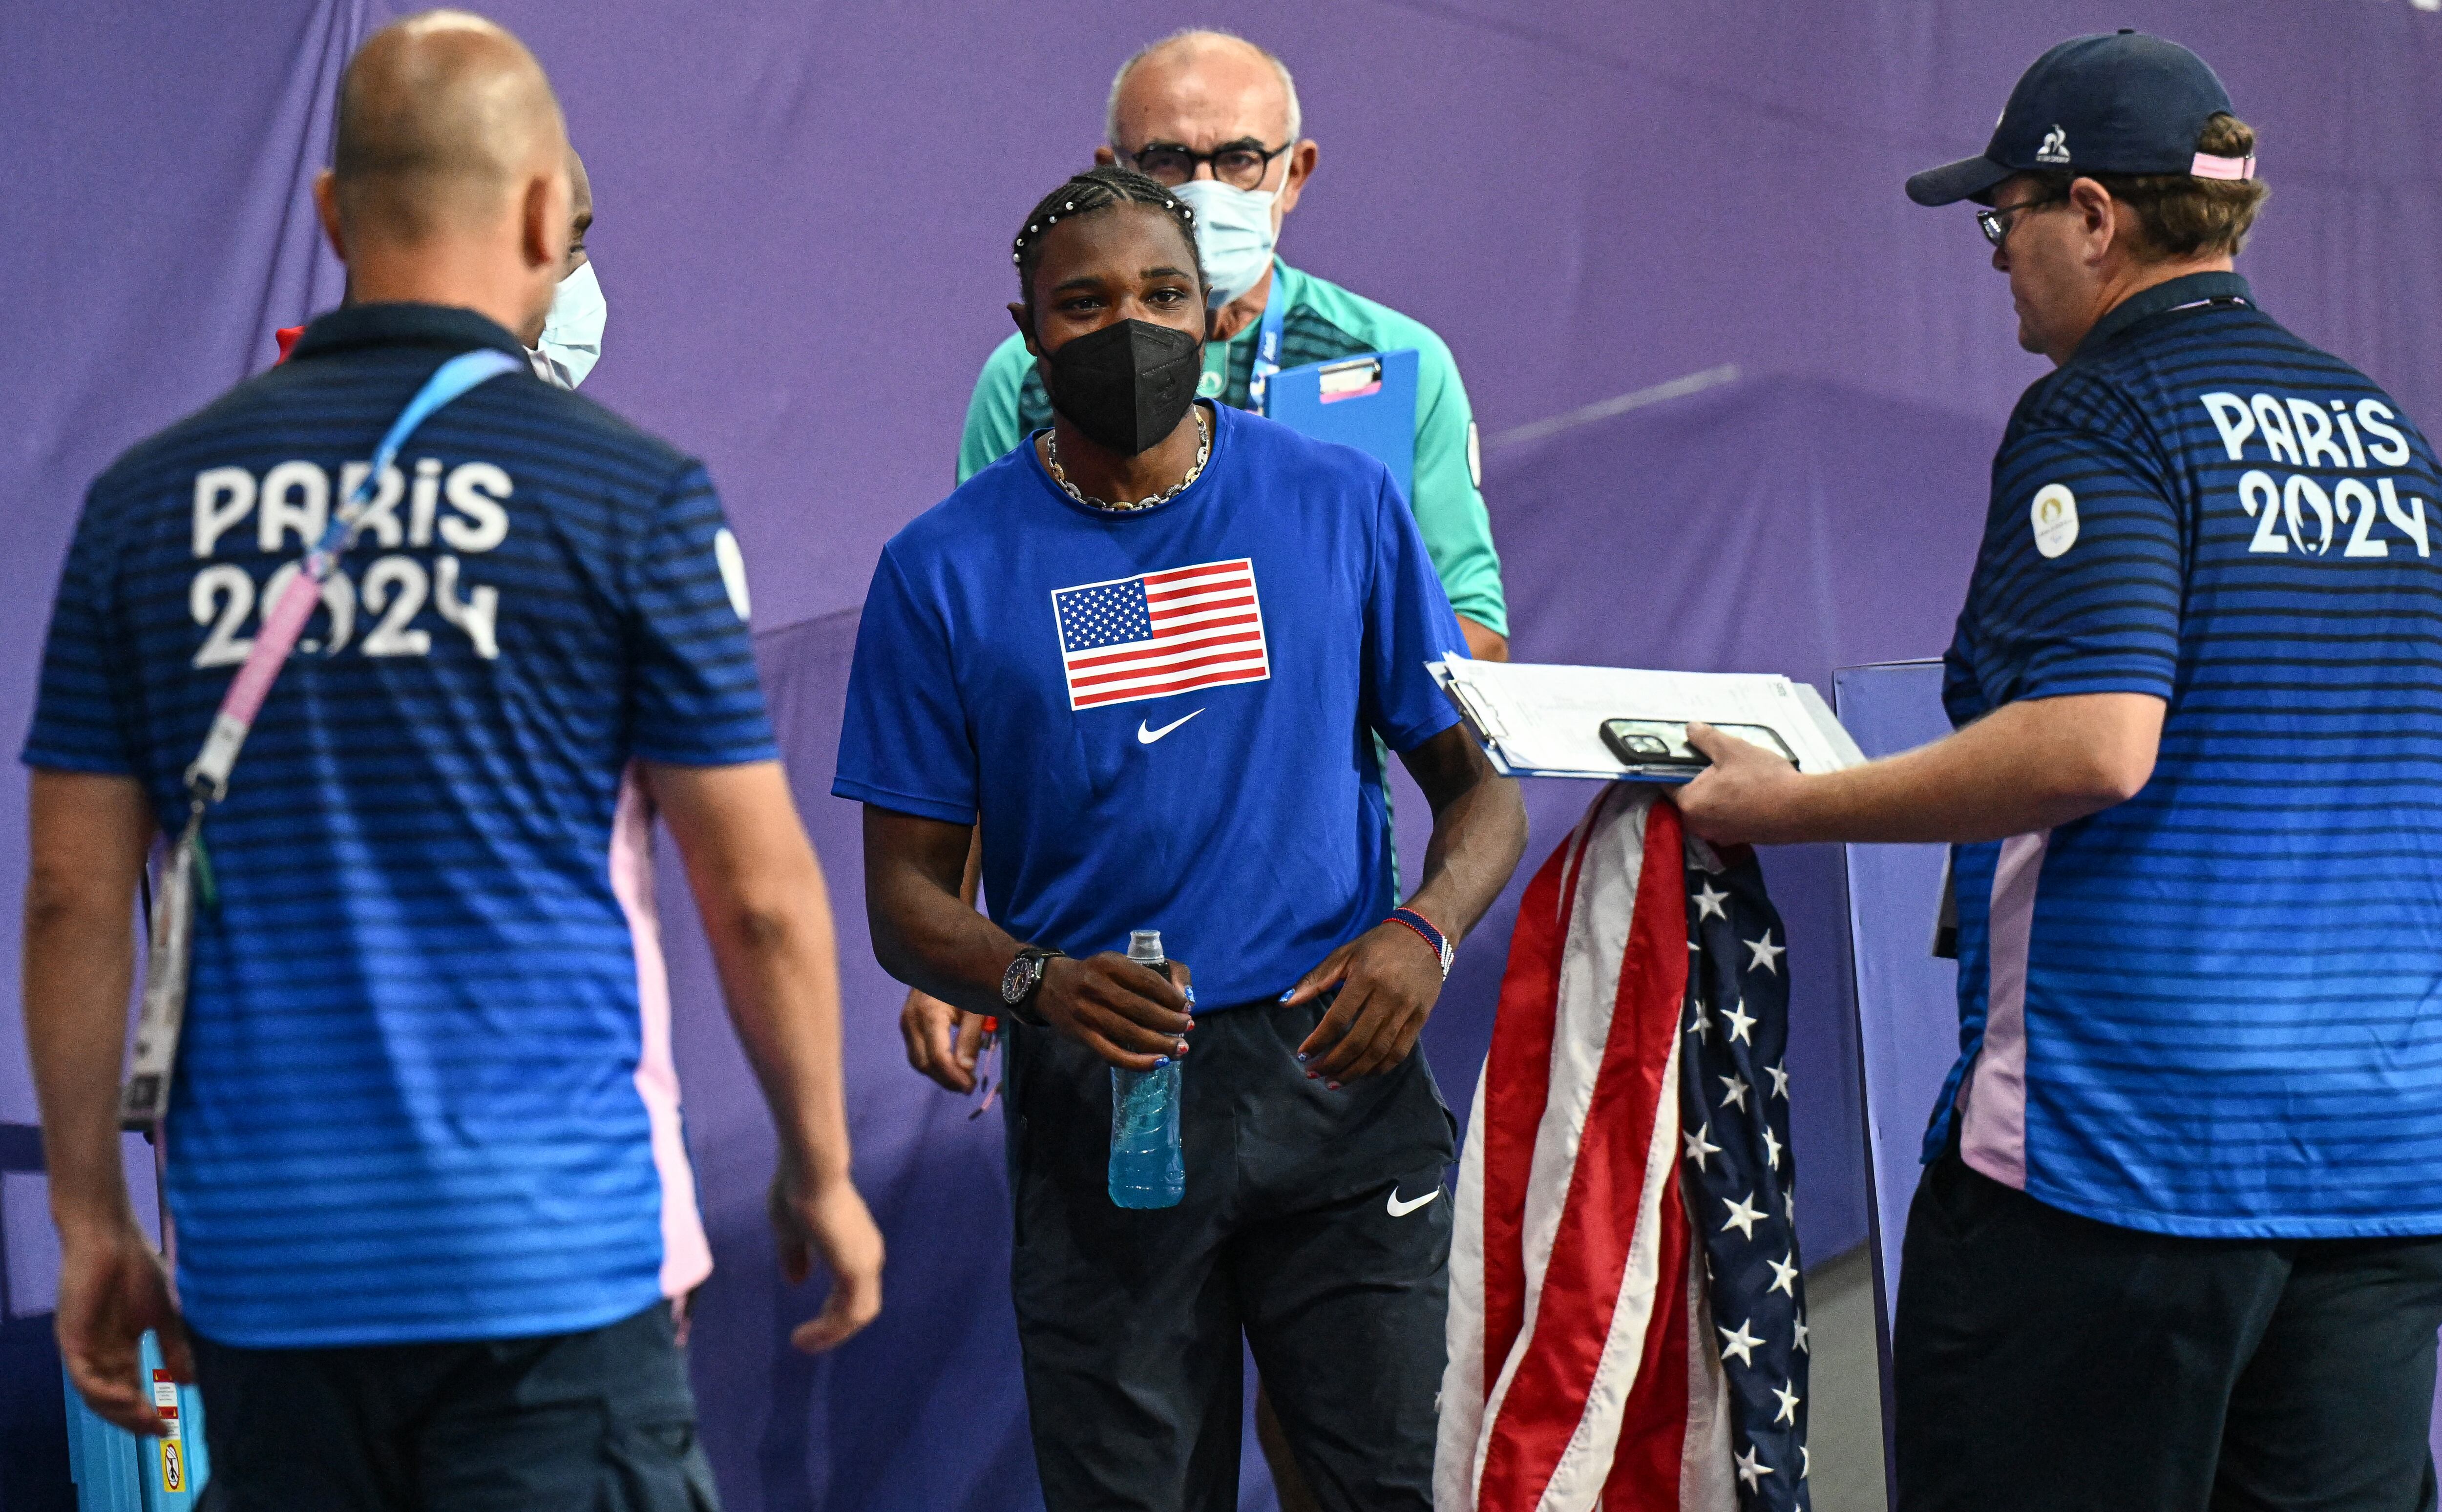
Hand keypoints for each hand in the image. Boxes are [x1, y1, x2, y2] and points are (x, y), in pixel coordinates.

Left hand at [54, 1214, 188, 1435]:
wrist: (112, 1237)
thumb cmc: (138, 1268)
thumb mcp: (165, 1315)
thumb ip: (174, 1348)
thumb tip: (187, 1384)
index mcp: (118, 1349)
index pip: (129, 1390)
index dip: (146, 1412)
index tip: (169, 1428)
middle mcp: (97, 1354)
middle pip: (111, 1401)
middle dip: (134, 1420)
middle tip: (159, 1431)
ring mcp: (82, 1349)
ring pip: (95, 1396)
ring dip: (120, 1413)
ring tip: (147, 1420)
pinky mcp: (71, 1340)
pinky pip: (83, 1378)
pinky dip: (104, 1394)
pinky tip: (128, 1399)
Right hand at [769, 1156, 883, 1353]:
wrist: (809, 1170)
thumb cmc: (798, 1191)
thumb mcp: (790, 1230)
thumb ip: (796, 1256)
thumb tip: (796, 1282)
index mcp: (856, 1246)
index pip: (854, 1290)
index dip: (833, 1312)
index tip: (809, 1328)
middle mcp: (868, 1255)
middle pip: (861, 1307)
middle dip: (834, 1329)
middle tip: (807, 1342)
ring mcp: (866, 1262)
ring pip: (857, 1314)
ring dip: (830, 1335)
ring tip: (802, 1343)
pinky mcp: (856, 1269)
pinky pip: (848, 1314)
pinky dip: (828, 1330)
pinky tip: (803, 1336)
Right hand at [899, 988, 987, 1092]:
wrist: (942, 955)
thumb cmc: (967, 979)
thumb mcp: (976, 1007)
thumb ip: (970, 1038)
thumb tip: (966, 1069)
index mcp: (929, 1013)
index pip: (938, 1057)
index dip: (954, 1077)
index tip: (970, 1087)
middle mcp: (911, 1019)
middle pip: (924, 1063)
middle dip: (946, 1080)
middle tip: (968, 1086)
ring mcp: (905, 1021)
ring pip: (917, 1060)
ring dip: (938, 1074)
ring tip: (961, 1079)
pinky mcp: (906, 1022)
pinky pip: (916, 1050)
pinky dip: (932, 1063)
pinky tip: (950, 1065)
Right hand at [1036, 954, 1191, 1070]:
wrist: (1047, 985)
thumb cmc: (1092, 974)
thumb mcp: (1114, 963)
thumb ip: (1145, 974)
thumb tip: (1181, 995)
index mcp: (1109, 964)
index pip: (1148, 981)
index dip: (1172, 997)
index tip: (1187, 1006)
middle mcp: (1097, 988)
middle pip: (1143, 1009)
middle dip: (1171, 1021)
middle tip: (1188, 1027)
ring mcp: (1088, 1014)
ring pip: (1131, 1034)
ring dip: (1161, 1044)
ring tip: (1181, 1048)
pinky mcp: (1082, 1036)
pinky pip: (1114, 1054)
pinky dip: (1139, 1062)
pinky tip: (1159, 1063)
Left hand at [1286, 918, 1445, 1083]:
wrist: (1425, 934)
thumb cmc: (1378, 945)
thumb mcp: (1344, 954)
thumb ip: (1315, 979)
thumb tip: (1284, 1002)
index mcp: (1365, 978)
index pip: (1337, 1019)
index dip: (1318, 1041)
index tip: (1303, 1055)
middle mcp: (1387, 996)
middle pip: (1357, 1041)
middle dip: (1332, 1062)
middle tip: (1314, 1073)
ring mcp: (1407, 1009)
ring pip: (1379, 1051)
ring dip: (1354, 1072)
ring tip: (1334, 1082)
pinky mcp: (1421, 1017)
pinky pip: (1400, 1051)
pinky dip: (1381, 1068)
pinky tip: (1364, 1074)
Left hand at [1671, 722, 1810, 845]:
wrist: (1801, 809)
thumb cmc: (1762, 778)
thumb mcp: (1731, 749)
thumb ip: (1705, 739)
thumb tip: (1689, 729)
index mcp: (1689, 805)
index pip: (1668, 783)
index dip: (1675, 766)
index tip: (1686, 754)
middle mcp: (1699, 826)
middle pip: (1689, 797)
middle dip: (1699, 779)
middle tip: (1717, 761)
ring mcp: (1720, 836)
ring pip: (1710, 808)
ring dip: (1718, 792)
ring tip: (1736, 773)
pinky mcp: (1739, 839)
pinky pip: (1727, 818)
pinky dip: (1732, 805)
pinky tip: (1748, 791)